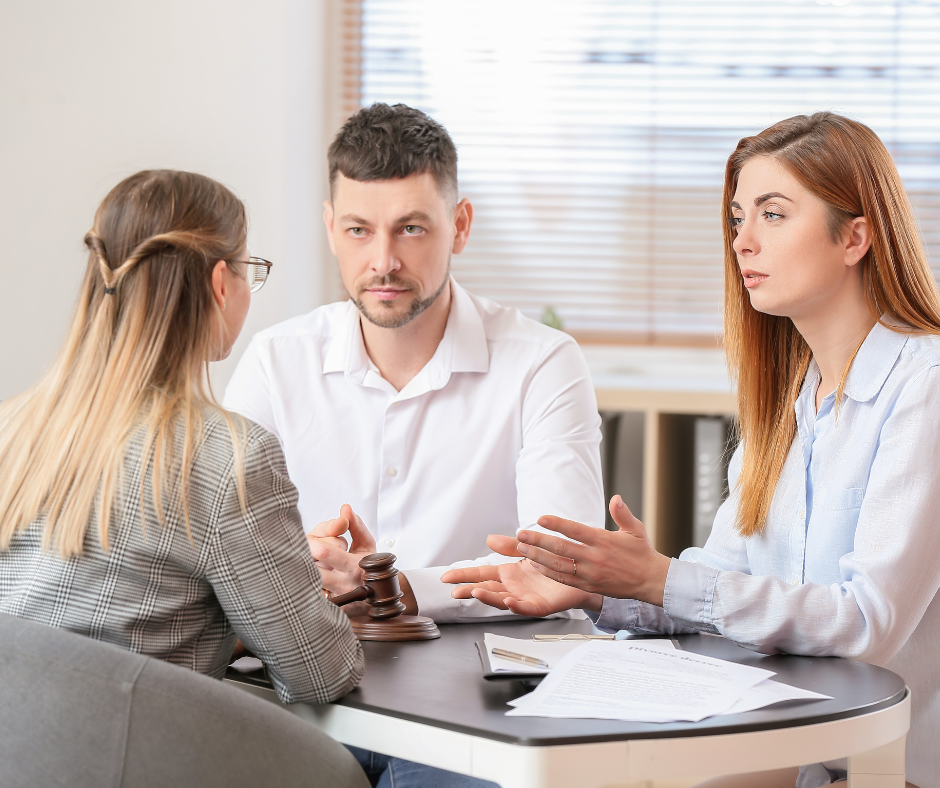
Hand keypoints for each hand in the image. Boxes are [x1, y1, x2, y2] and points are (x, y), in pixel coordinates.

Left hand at [307, 504, 375, 616]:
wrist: (378, 599)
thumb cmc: (370, 566)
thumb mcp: (367, 542)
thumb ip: (355, 524)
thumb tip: (345, 508)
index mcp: (355, 565)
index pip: (324, 550)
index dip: (313, 540)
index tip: (310, 539)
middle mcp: (343, 584)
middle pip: (310, 565)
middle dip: (306, 554)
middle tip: (307, 551)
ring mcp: (333, 597)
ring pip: (307, 579)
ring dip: (306, 568)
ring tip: (312, 563)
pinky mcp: (326, 606)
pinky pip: (307, 592)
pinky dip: (305, 581)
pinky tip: (309, 577)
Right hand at [442, 557, 601, 616]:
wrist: (581, 573)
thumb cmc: (553, 563)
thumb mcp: (528, 550)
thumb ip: (509, 546)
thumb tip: (488, 539)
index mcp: (508, 574)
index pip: (481, 574)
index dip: (464, 575)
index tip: (445, 577)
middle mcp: (513, 587)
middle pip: (487, 589)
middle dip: (470, 590)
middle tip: (454, 591)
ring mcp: (525, 597)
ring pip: (502, 599)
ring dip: (489, 597)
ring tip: (476, 593)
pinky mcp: (541, 605)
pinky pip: (526, 607)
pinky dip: (516, 605)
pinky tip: (508, 601)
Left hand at [515, 495, 670, 605]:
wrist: (651, 581)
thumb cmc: (641, 553)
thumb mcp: (635, 529)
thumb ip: (622, 513)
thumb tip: (616, 498)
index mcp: (603, 541)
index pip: (575, 530)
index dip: (557, 524)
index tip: (540, 518)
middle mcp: (594, 557)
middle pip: (561, 548)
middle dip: (538, 541)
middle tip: (521, 534)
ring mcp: (590, 574)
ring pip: (558, 565)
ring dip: (538, 557)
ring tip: (522, 549)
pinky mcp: (588, 586)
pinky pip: (564, 579)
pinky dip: (548, 572)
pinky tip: (536, 565)